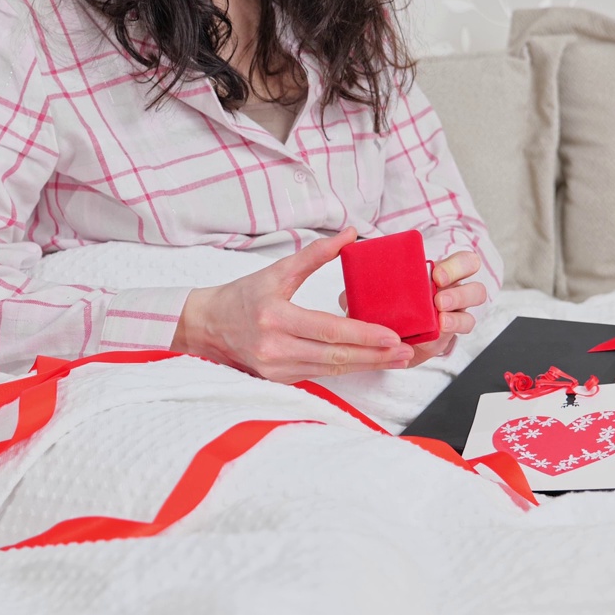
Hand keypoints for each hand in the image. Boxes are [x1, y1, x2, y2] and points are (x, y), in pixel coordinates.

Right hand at [172, 228, 415, 383]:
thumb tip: (350, 234)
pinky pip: (320, 374)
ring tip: (396, 359)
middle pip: (336, 356)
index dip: (365, 335)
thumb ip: (315, 254)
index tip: (393, 335)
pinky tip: (367, 361)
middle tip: (407, 352)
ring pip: (332, 370)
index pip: (330, 330)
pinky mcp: (279, 379)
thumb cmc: (241, 297)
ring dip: (367, 365)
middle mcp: (276, 349)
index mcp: (276, 318)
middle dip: (375, 356)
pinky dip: (346, 367)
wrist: (207, 327)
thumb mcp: (276, 271)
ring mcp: (277, 369)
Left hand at [337, 250, 485, 367]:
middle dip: (460, 286)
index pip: (462, 262)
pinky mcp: (449, 335)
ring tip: (440, 318)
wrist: (391, 341)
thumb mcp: (374, 297)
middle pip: (475, 283)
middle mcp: (451, 290)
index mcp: (438, 273)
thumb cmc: (387, 309)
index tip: (435, 275)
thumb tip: (347, 293)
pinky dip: (449, 331)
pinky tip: (435, 332)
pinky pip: (460, 331)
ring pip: (472, 307)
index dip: (456, 266)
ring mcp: (454, 312)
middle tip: (439, 296)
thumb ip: (362, 292)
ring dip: (458, 311)